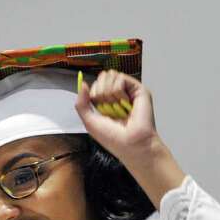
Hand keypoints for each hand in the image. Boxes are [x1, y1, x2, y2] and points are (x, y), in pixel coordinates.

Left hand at [74, 70, 185, 207]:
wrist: (131, 144)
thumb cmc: (114, 138)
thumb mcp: (90, 121)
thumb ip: (81, 103)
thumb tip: (83, 84)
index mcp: (108, 102)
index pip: (96, 84)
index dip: (94, 95)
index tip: (101, 110)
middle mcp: (119, 94)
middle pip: (102, 76)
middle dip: (100, 93)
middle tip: (110, 110)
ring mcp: (129, 91)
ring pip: (110, 75)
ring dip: (108, 94)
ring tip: (118, 108)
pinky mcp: (139, 89)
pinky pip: (120, 78)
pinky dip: (118, 92)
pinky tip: (125, 104)